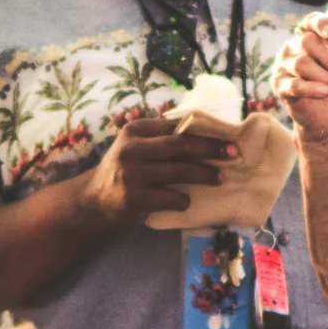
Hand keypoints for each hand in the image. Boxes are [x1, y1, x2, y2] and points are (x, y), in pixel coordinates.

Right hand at [79, 115, 235, 225]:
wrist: (94, 201)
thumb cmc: (123, 170)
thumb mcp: (134, 146)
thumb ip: (159, 138)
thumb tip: (204, 132)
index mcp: (134, 131)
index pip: (176, 128)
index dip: (204, 132)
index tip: (227, 137)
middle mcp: (131, 149)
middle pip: (181, 145)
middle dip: (211, 149)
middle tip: (233, 154)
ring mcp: (133, 174)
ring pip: (180, 171)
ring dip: (204, 175)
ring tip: (220, 178)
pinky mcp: (136, 198)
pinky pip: (171, 197)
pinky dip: (183, 199)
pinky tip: (185, 201)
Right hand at [272, 0, 327, 140]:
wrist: (326, 114)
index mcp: (307, 36)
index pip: (311, 21)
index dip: (322, 22)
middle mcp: (291, 47)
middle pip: (308, 42)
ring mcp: (283, 67)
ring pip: (302, 64)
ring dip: (327, 78)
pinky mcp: (279, 87)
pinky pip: (293, 85)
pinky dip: (312, 88)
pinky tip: (326, 93)